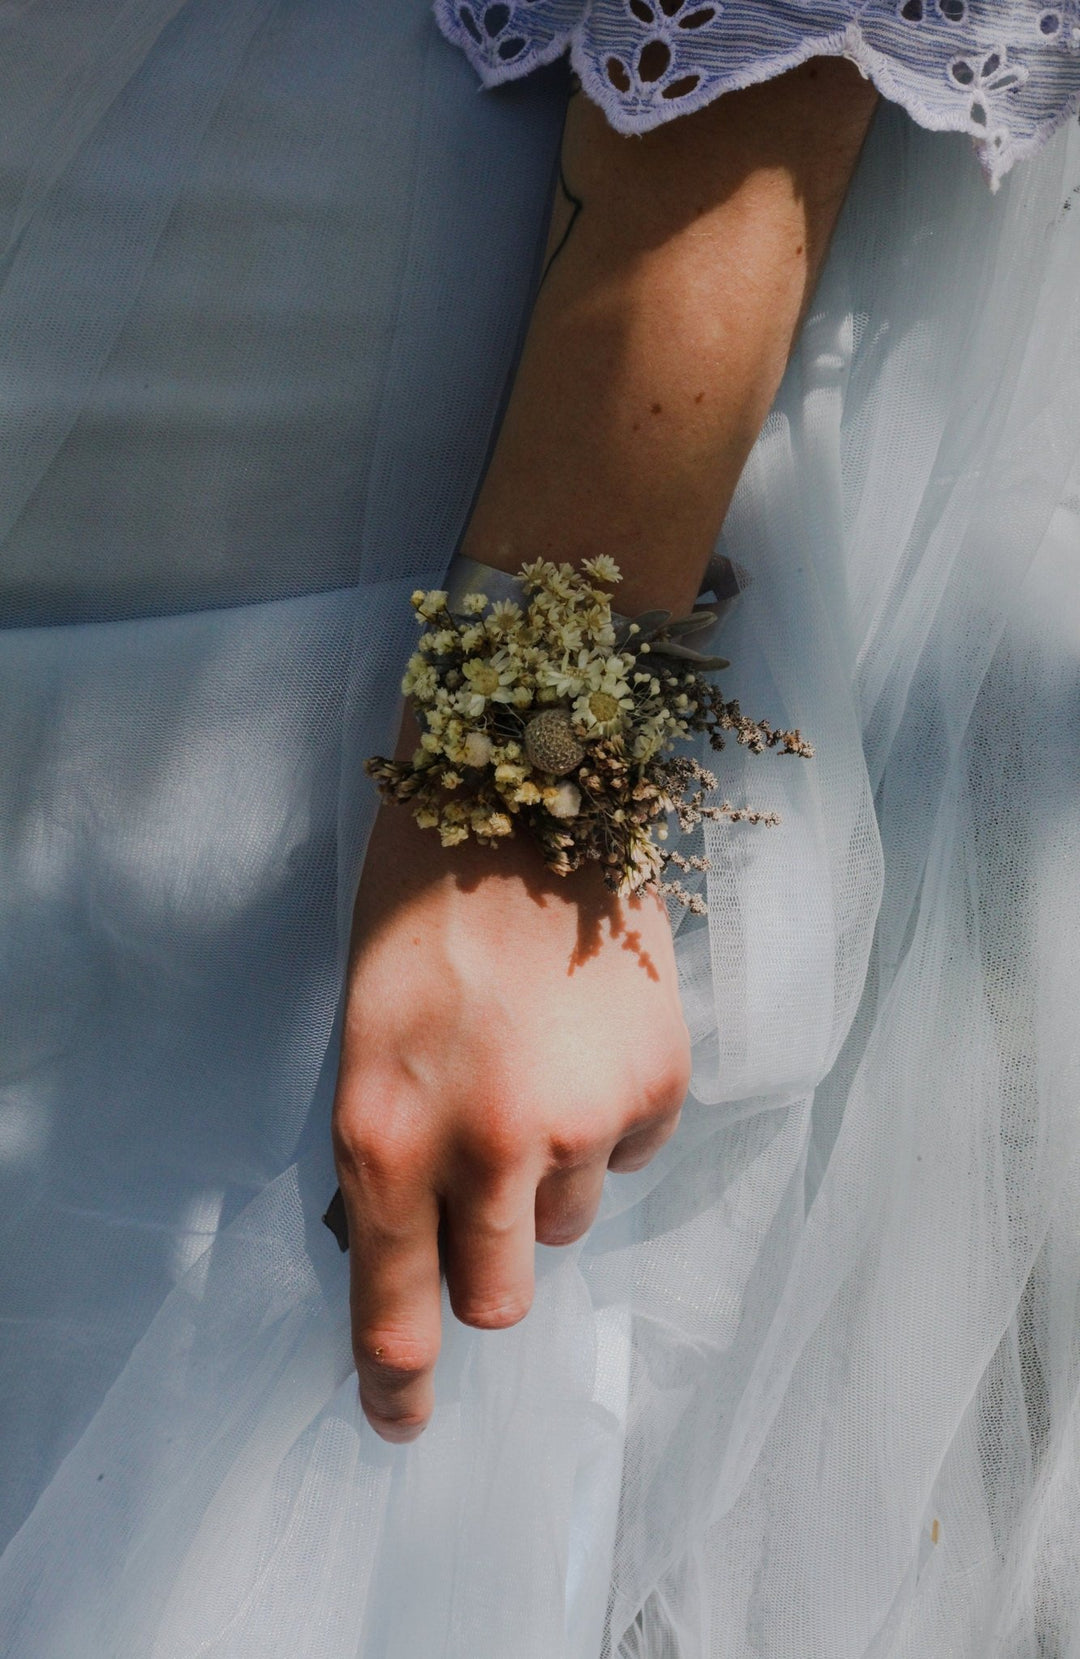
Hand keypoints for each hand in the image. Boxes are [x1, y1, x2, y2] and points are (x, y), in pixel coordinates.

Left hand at [332, 791, 690, 1441]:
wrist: (526, 788)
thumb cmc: (420, 905)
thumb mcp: (363, 1036)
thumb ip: (387, 1149)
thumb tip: (411, 1241)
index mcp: (385, 1132)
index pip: (390, 1306)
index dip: (395, 1382)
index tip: (401, 1423)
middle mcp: (483, 1146)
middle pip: (496, 1297)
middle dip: (486, 1267)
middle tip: (489, 1191)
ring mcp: (581, 1121)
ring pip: (564, 1217)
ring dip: (548, 1170)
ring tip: (537, 1059)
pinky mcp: (656, 1085)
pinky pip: (634, 1151)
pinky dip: (610, 1116)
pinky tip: (588, 1034)